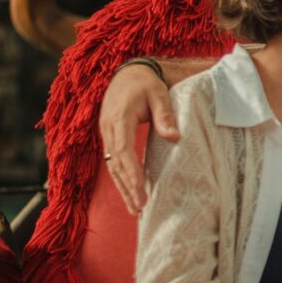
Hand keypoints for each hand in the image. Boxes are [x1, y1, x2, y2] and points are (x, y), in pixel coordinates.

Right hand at [99, 63, 178, 213]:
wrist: (129, 73)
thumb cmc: (147, 84)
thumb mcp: (159, 95)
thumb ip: (165, 115)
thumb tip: (174, 137)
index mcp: (119, 118)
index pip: (123, 150)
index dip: (131, 171)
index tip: (139, 189)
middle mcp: (108, 128)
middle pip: (116, 164)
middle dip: (127, 187)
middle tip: (140, 208)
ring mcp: (107, 133)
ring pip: (113, 166)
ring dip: (123, 187)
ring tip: (135, 209)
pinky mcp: (110, 137)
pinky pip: (114, 161)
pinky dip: (122, 178)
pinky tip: (130, 192)